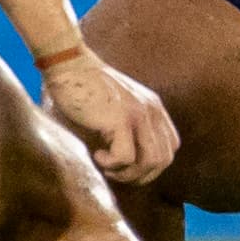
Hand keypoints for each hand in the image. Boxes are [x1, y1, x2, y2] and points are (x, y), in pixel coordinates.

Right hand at [43, 54, 180, 184]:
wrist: (68, 64)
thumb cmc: (83, 89)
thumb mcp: (116, 108)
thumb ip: (129, 129)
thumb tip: (128, 166)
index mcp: (154, 108)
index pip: (171, 148)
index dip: (151, 165)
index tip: (127, 166)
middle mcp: (152, 111)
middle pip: (164, 159)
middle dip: (139, 175)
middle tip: (115, 172)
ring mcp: (139, 114)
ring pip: (150, 162)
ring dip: (126, 173)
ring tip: (106, 164)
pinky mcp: (121, 119)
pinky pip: (126, 158)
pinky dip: (111, 164)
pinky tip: (96, 154)